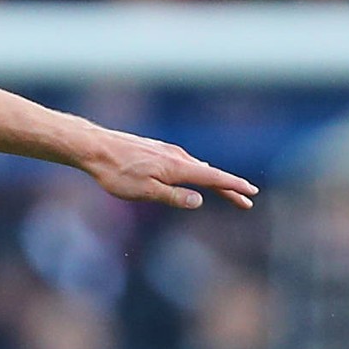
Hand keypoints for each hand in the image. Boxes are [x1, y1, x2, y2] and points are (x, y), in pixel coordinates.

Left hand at [77, 127, 257, 210]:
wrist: (96, 147)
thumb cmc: (118, 173)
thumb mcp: (146, 192)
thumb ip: (174, 197)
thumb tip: (200, 201)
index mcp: (178, 168)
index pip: (214, 179)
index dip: (234, 187)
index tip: (251, 193)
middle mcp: (178, 157)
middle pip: (211, 175)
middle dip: (230, 188)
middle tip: (247, 200)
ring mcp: (169, 152)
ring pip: (197, 168)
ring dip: (214, 181)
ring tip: (228, 191)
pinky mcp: (158, 150)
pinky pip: (185, 163)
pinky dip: (198, 173)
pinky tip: (197, 175)